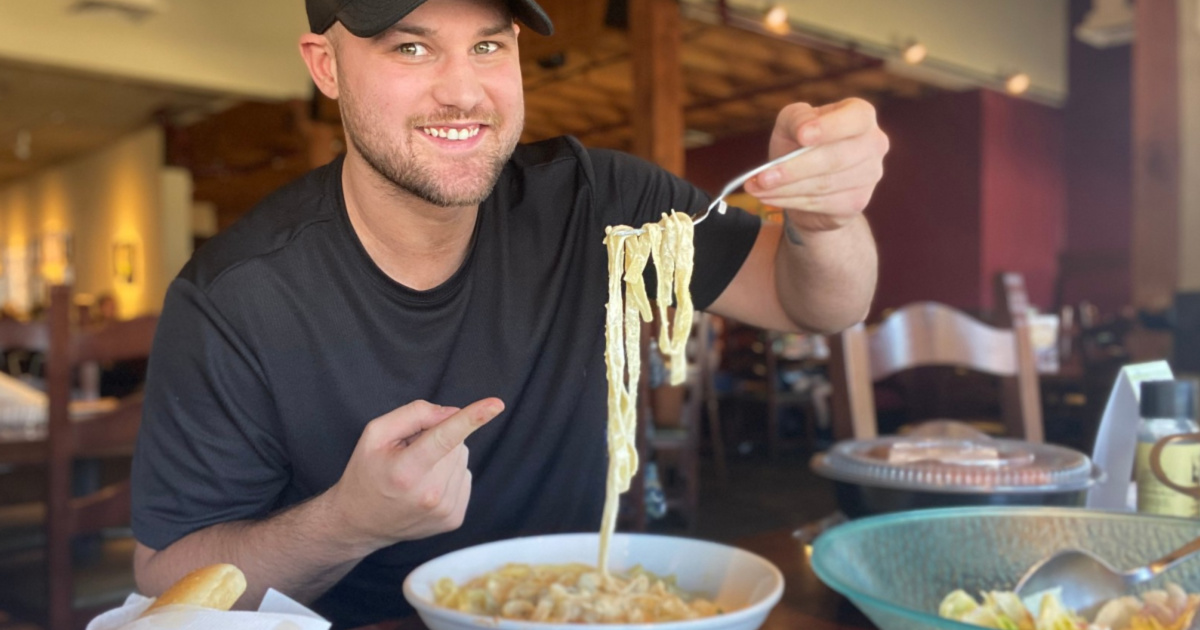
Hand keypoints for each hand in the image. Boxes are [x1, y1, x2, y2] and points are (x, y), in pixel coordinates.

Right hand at [327, 398, 504, 550]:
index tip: (496, 405)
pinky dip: (449, 475)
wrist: (359, 523)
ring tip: (416, 473)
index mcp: (406, 471)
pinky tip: (426, 486)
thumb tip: (452, 413)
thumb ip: (414, 414)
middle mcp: (429, 495)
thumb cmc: (366, 473)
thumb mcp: (376, 434)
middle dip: (438, 439)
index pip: (444, 438)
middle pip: (456, 443)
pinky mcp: (454, 519)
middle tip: (410, 455)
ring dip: (444, 458)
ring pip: (463, 459)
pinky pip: (465, 478)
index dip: (472, 418)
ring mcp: (445, 510)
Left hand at [743, 98, 888, 232]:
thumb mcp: (792, 124)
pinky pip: (821, 203)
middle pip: (834, 158)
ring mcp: (869, 175)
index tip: (802, 136)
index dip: (829, 128)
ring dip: (785, 189)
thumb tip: (803, 130)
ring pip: (824, 185)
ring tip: (756, 188)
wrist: (811, 184)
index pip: (854, 118)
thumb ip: (796, 118)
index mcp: (860, 116)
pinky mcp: (857, 202)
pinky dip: (790, 201)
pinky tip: (769, 197)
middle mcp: (873, 144)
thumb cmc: (801, 145)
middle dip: (793, 169)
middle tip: (761, 177)